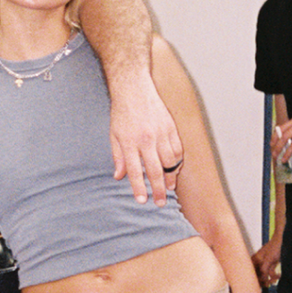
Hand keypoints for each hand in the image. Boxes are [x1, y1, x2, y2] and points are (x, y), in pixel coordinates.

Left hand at [106, 75, 183, 204]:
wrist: (134, 89)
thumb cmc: (122, 113)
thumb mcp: (113, 135)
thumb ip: (117, 157)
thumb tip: (118, 177)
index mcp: (129, 142)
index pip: (134, 171)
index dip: (139, 188)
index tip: (142, 201)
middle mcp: (146, 139)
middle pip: (155, 170)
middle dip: (158, 190)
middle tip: (161, 203)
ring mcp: (161, 133)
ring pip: (170, 161)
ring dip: (171, 177)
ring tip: (169, 188)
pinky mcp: (171, 127)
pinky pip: (178, 149)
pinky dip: (178, 161)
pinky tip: (175, 169)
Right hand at [252, 235, 281, 287]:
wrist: (283, 241)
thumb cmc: (274, 248)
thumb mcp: (268, 260)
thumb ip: (264, 270)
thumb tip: (262, 279)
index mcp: (254, 261)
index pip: (250, 273)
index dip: (253, 280)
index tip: (259, 285)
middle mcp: (258, 263)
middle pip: (257, 276)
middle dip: (263, 281)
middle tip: (269, 283)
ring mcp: (264, 264)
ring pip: (264, 276)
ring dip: (270, 279)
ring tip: (276, 279)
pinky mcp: (271, 265)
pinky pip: (270, 273)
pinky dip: (274, 276)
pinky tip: (279, 275)